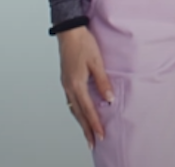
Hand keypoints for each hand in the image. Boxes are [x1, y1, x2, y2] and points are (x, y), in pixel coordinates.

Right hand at [58, 26, 113, 149]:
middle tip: (93, 143)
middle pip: (78, 113)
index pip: (87, 109)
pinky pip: (71, 101)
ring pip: (73, 108)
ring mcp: (66, 84)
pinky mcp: (66, 80)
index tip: (101, 136)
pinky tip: (81, 113)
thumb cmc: (84, 43)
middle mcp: (69, 87)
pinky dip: (77, 111)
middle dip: (86, 129)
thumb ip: (103, 81)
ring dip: (81, 121)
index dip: (95, 124)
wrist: (69, 31)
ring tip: (87, 133)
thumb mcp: (97, 61)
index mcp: (76, 84)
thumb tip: (109, 99)